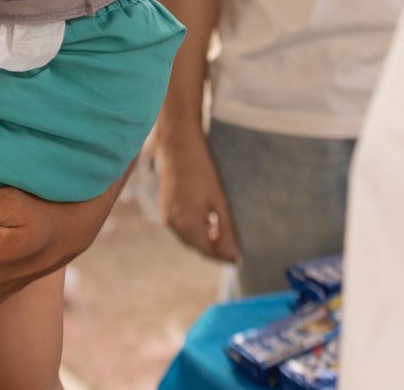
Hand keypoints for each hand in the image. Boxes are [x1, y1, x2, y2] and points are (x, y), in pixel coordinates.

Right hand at [154, 126, 239, 262]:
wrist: (178, 144)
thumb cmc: (201, 168)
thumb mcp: (219, 200)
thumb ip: (226, 229)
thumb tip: (233, 255)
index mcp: (187, 223)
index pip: (207, 252)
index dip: (223, 257)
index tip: (239, 259)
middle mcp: (173, 224)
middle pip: (197, 246)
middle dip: (214, 249)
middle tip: (234, 248)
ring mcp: (166, 215)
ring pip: (188, 237)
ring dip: (204, 239)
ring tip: (223, 233)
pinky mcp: (164, 207)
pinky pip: (181, 226)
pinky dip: (195, 228)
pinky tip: (208, 219)